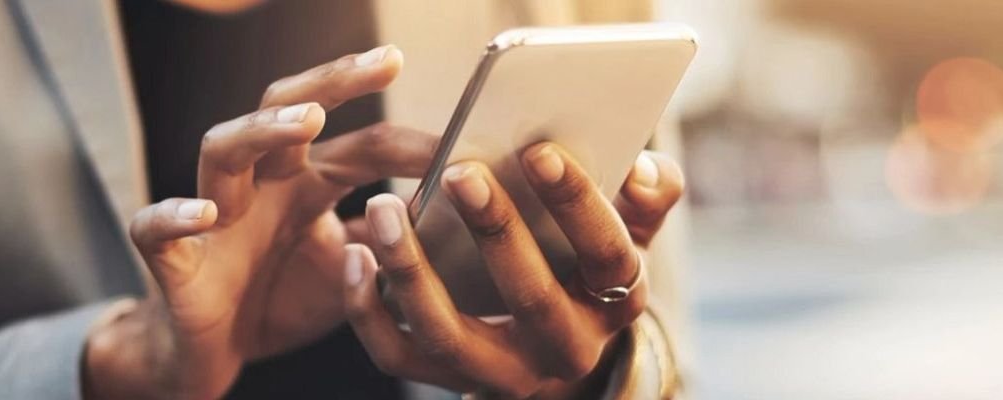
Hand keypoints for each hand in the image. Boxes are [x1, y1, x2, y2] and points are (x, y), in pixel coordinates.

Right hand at [84, 45, 438, 398]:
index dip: (410, 142)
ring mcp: (213, 215)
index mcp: (304, 182)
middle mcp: (259, 184)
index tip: (463, 139)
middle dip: (333, 81)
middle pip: (285, 108)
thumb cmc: (279, 301)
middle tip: (387, 61)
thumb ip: (390, 242)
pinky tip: (206, 213)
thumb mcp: (352, 273)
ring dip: (263, 129)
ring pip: (222, 148)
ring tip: (309, 120)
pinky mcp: (173, 259)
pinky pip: (157, 227)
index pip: (361, 145)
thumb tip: (452, 217)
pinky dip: (176, 215)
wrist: (213, 355)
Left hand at [343, 144, 685, 397]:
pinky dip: (368, 309)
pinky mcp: (448, 379)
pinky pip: (397, 355)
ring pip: (449, 334)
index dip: (578, 204)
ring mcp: (502, 372)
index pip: (607, 255)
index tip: (541, 151)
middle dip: (495, 231)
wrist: (555, 343)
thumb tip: (646, 167)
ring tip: (383, 207)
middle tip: (460, 170)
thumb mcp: (630, 231)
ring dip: (411, 270)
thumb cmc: (586, 262)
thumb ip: (648, 196)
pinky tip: (354, 254)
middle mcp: (564, 349)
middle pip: (530, 297)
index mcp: (615, 302)